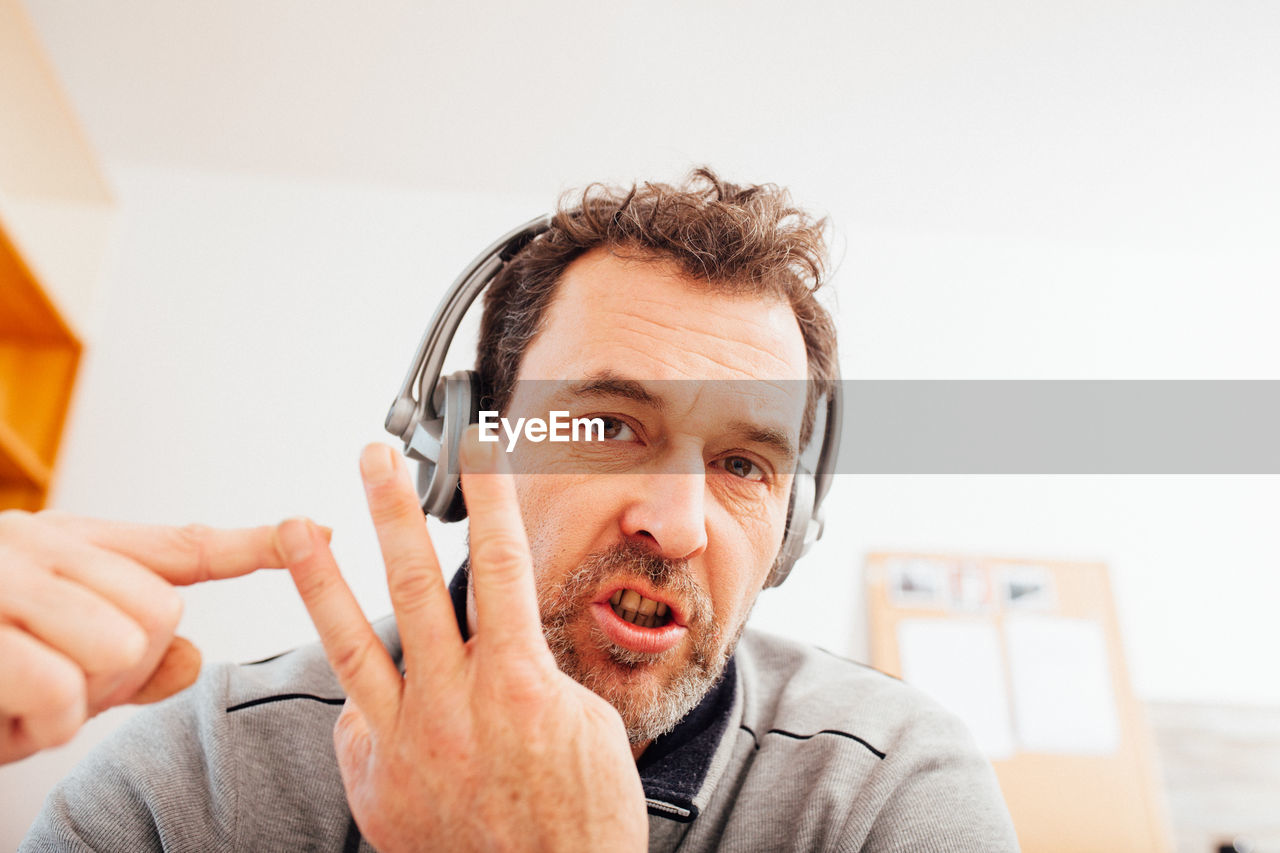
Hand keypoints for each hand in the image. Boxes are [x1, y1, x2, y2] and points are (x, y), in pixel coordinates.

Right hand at [0, 510, 296, 763]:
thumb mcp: (53, 656)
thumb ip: (130, 660)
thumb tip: (194, 659)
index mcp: (65, 544)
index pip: (182, 545)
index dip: (254, 546)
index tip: (319, 530)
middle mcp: (37, 544)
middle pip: (163, 613)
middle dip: (126, 670)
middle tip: (57, 684)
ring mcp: (6, 581)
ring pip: (120, 650)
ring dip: (78, 702)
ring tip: (21, 697)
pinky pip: (63, 692)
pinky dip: (44, 724)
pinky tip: (6, 715)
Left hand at [277, 434, 647, 852]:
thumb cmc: (582, 822)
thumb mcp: (583, 726)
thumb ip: (531, 673)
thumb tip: (501, 649)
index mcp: (516, 683)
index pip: (500, 564)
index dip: (490, 496)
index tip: (479, 446)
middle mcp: (453, 704)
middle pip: (415, 582)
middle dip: (392, 510)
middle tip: (374, 459)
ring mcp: (405, 742)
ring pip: (352, 642)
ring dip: (320, 578)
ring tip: (293, 526)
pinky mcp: (373, 781)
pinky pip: (358, 718)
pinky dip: (362, 688)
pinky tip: (367, 673)